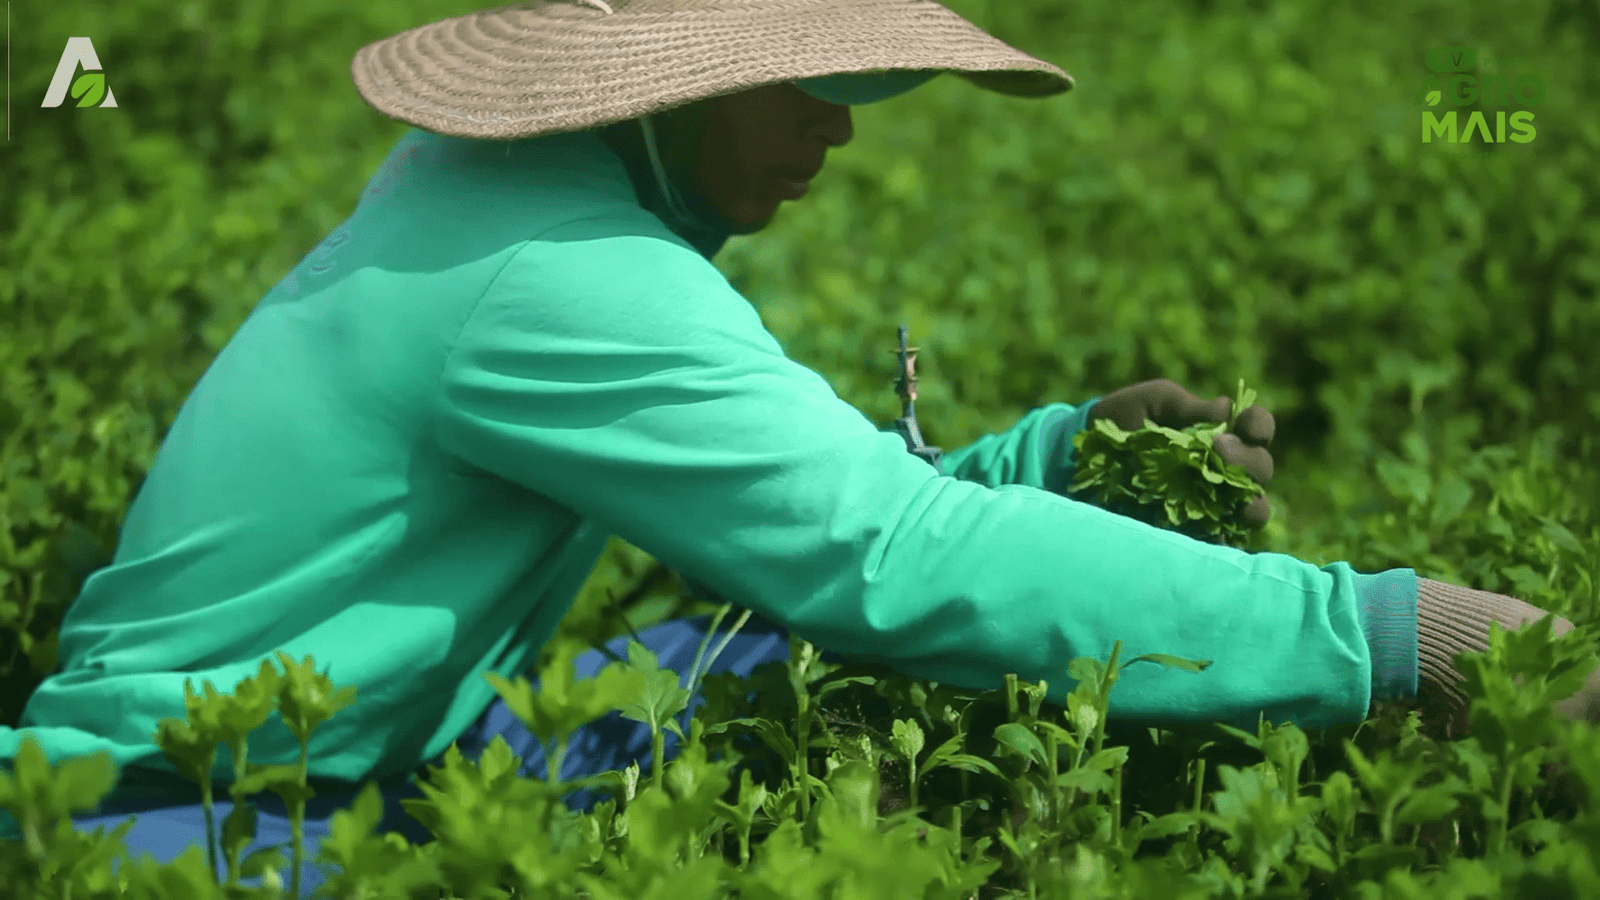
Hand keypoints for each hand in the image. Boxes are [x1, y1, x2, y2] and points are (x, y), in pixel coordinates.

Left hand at [1087, 378, 1275, 527]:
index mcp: (1222, 432)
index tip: (1243, 425)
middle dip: (1249, 460)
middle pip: (1261, 468)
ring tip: (1238, 504)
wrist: (1084, 458)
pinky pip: (1223, 542)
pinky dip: (1226, 539)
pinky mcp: (1195, 532)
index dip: (1259, 425)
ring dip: (1253, 506)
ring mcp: (1213, 502)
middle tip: (1216, 450)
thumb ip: (1184, 405)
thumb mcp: (1151, 402)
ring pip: (1253, 509)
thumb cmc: (1123, 420)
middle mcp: (1226, 468)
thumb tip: (1224, 410)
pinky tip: (1216, 533)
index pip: (1257, 428)